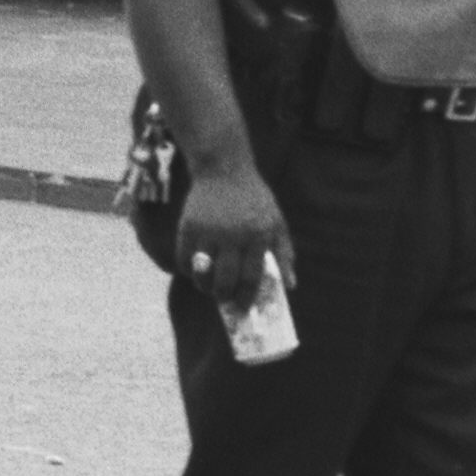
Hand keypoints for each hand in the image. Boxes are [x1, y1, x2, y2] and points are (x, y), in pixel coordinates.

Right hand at [179, 164, 294, 313]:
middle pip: (225, 279)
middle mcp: (233, 235)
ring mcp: (209, 231)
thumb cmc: (254, 198)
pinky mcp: (188, 226)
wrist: (223, 168)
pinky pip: (184, 259)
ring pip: (203, 273)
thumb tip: (291, 285)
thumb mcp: (276, 221)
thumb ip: (284, 253)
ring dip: (205, 286)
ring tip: (209, 288)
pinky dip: (188, 270)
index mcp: (258, 235)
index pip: (251, 277)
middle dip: (224, 295)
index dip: (246, 297)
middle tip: (224, 299)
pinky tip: (195, 271)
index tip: (243, 307)